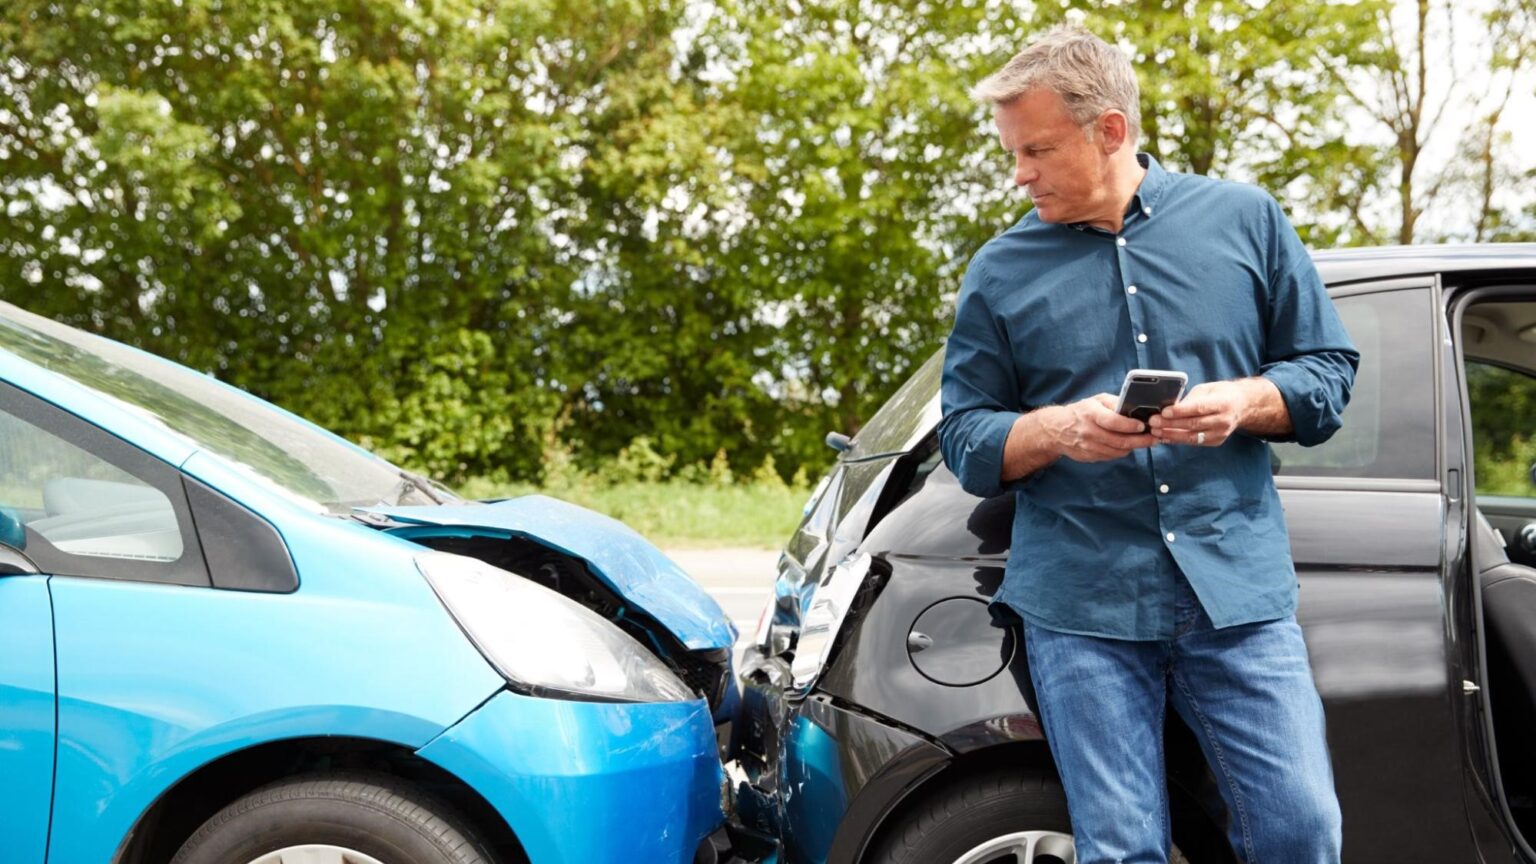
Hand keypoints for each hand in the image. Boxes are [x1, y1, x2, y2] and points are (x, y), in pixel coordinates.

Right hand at [1039, 394, 1158, 462]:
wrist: (1056, 430)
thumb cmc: (1081, 412)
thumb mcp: (1096, 400)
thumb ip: (1115, 403)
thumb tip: (1136, 407)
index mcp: (1091, 414)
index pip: (1113, 422)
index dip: (1130, 426)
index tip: (1143, 426)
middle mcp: (1089, 432)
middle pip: (1119, 441)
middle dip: (1140, 441)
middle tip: (1154, 438)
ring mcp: (1088, 447)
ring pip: (1117, 451)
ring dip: (1133, 447)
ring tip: (1145, 442)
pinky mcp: (1089, 457)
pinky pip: (1111, 456)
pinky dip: (1122, 451)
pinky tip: (1128, 445)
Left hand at [1148, 381, 1247, 446]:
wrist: (1242, 406)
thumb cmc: (1220, 395)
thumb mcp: (1207, 389)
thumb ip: (1190, 399)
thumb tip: (1168, 408)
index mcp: (1222, 403)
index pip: (1199, 408)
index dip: (1180, 411)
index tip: (1164, 412)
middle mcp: (1223, 420)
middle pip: (1193, 424)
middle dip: (1170, 424)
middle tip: (1153, 422)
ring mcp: (1220, 433)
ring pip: (1193, 437)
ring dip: (1171, 435)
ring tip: (1156, 432)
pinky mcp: (1216, 441)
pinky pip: (1194, 442)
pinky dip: (1178, 440)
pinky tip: (1165, 437)